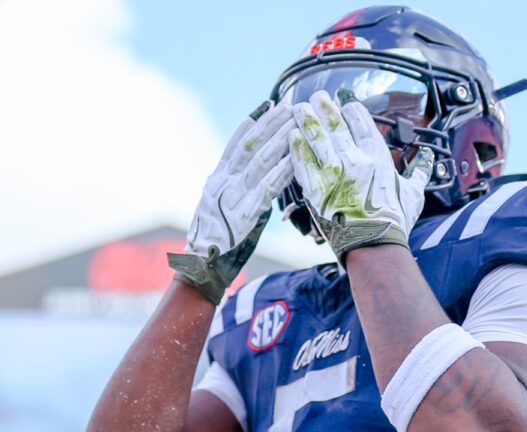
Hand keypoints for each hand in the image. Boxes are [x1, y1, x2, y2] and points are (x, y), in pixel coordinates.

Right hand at [168, 101, 294, 303]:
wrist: (202, 266)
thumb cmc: (219, 237)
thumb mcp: (226, 205)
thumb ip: (242, 187)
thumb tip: (265, 172)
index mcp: (217, 179)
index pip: (236, 143)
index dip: (254, 123)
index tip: (269, 104)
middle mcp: (222, 183)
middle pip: (250, 147)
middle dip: (271, 125)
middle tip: (290, 107)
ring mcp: (231, 197)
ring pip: (259, 162)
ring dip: (280, 142)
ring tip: (297, 125)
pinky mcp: (243, 214)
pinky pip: (266, 189)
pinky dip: (281, 173)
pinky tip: (295, 160)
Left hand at [289, 90, 433, 262]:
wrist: (374, 247)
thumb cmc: (394, 222)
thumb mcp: (413, 193)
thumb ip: (419, 171)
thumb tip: (428, 158)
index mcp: (378, 158)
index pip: (362, 124)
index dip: (351, 109)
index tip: (344, 101)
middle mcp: (354, 160)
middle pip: (336, 125)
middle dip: (325, 108)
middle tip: (317, 97)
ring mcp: (332, 174)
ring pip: (316, 138)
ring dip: (307, 120)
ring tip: (298, 107)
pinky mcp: (315, 190)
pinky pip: (302, 163)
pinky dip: (296, 148)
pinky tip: (291, 136)